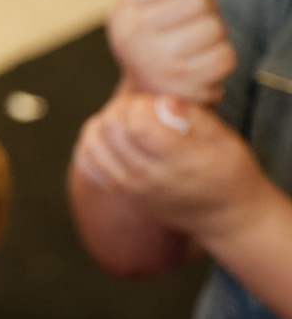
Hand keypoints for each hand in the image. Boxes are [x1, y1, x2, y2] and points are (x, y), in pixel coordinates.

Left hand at [71, 93, 268, 242]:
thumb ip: (194, 117)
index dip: (140, 105)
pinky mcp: (121, 193)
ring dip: (103, 124)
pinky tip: (110, 139)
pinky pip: (88, 165)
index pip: (137, 126)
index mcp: (179, 161)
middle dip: (120, 108)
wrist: (225, 217)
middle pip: (110, 130)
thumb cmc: (230, 173)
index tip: (154, 104)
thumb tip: (163, 100)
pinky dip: (92, 145)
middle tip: (139, 108)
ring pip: (93, 145)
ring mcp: (131, 188)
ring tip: (125, 121)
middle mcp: (149, 177)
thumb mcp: (227, 141)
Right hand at [108, 0, 234, 103]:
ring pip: (214, 27)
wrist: (149, 96)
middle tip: (192, 22)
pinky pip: (225, 55)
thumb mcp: (144, 8)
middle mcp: (135, 35)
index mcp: (123, 13)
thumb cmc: (152, 43)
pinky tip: (204, 62)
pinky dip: (221, 57)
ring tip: (198, 43)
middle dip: (204, 8)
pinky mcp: (186, 82)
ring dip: (214, 34)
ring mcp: (159, 60)